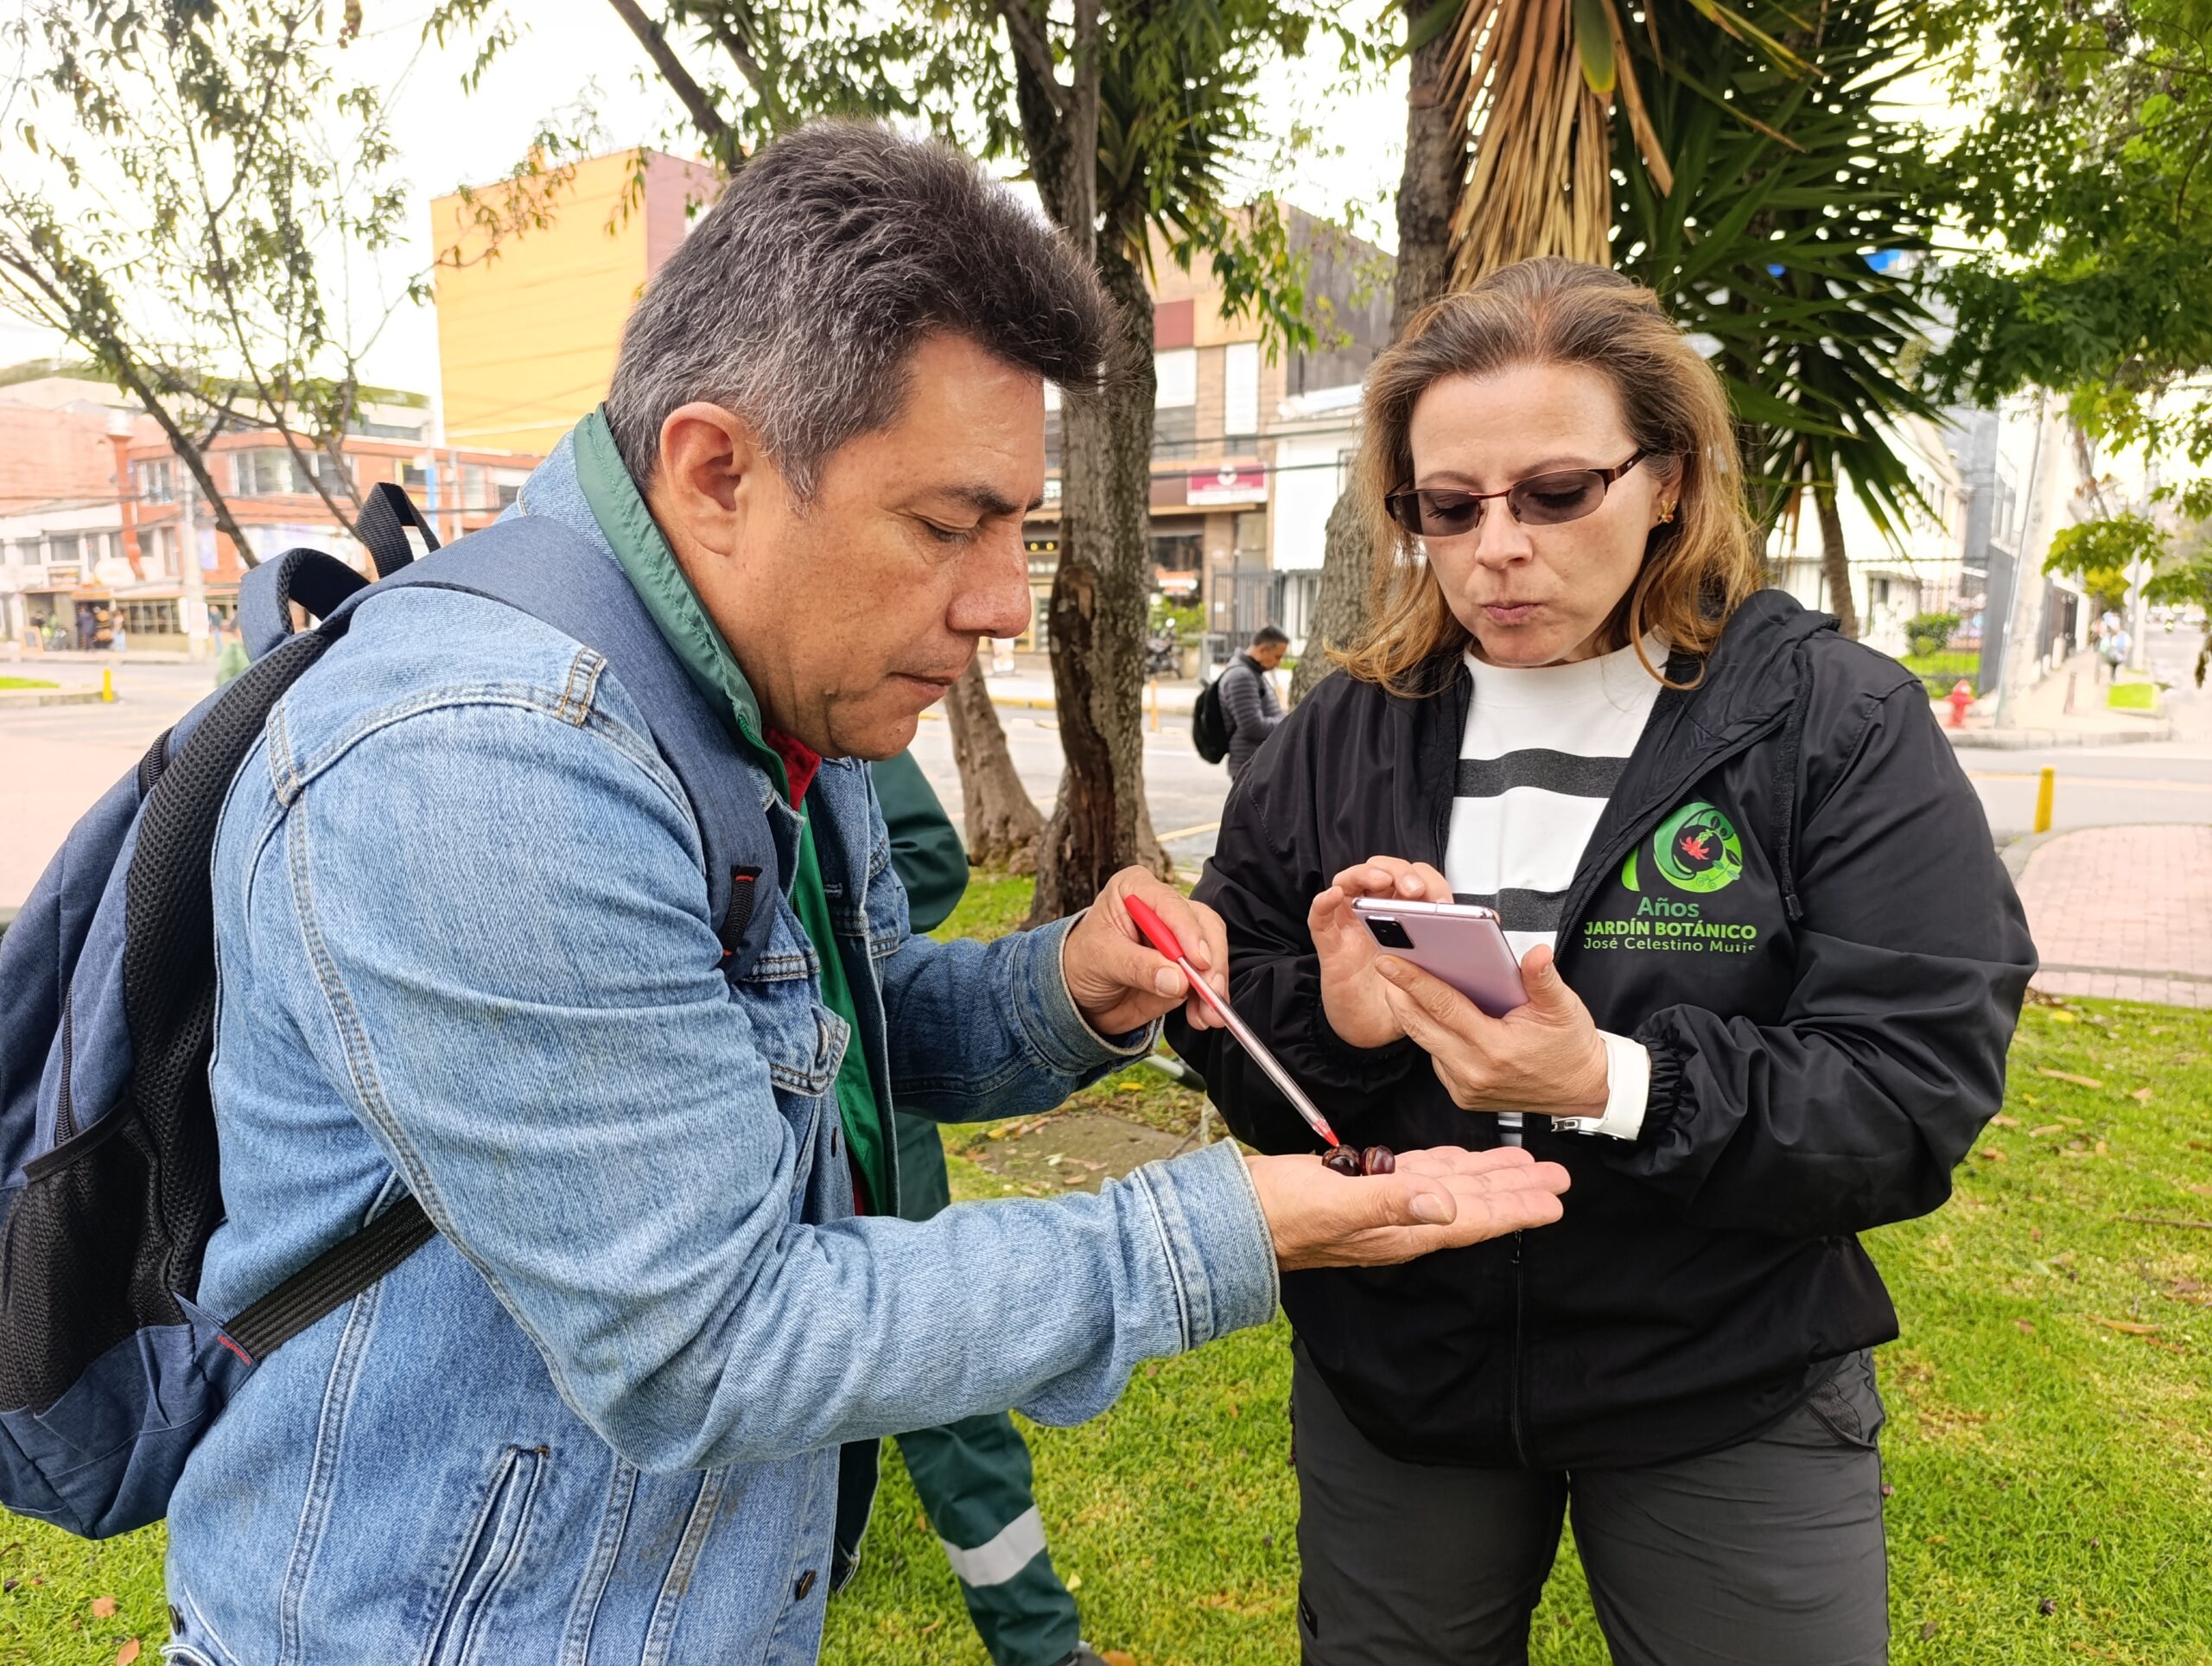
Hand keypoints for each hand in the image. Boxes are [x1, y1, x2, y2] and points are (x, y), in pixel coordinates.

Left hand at [1061, 868, 1232, 1036]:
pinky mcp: (1188, 965)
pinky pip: (1208, 979)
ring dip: (1214, 986)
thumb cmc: (1083, 961)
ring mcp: (1180, 936)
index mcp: (1136, 889)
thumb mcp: (1101, 960)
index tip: (1198, 961)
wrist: (1082, 992)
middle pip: (1203, 925)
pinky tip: (1202, 1017)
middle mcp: (1164, 907)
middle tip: (1208, 992)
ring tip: (1207, 1016)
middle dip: (1209, 962)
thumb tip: (1178, 980)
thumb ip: (1138, 967)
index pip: (1171, 903)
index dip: (1188, 931)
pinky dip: (1210, 999)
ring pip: (1213, 951)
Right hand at [1247, 1145, 1569, 1269]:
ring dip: (1490, 1176)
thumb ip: (1391, 1204)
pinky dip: (1449, 1165)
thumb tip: (1447, 1206)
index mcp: (1400, 1229)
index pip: (1472, 1220)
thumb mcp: (1336, 1206)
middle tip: (1559, 1178)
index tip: (1553, 1201)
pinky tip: (1463, 1161)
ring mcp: (1383, 1203)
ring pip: (1452, 1187)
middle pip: (1473, 1203)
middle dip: (1516, 1189)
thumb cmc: (1279, 1213)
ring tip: (1527, 1166)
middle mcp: (1400, 1219)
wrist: (1233, 1215)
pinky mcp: (1364, 1185)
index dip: (1515, 1209)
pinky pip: (1421, 1175)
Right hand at [1307, 857, 1452, 1048]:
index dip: (1429, 882)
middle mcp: (1375, 914)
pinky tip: (1334, 896)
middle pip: (1383, 871)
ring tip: (1382, 882)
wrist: (1373, 1032)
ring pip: (1349, 881)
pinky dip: (1323, 902)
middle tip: (1415, 890)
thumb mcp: (1432, 975)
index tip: (1443, 900)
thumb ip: (1447, 954)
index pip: (1415, 881)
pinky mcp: (1330, 945)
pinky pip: (1319, 917)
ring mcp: (1350, 926)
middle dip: (1400, 873)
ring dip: (1366, 875)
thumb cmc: (1401, 999)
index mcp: (1405, 916)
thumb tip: (1478, 934)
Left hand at [1376, 943, 1609, 1113]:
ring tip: (1401, 984)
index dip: (1413, 982)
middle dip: (1398, 994)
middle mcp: (1474, 1072)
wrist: (1583, 1089)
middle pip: (1421, 1027)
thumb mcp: (1565, 1007)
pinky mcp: (1463, 1095)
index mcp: (1496, 1049)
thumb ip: (1544, 979)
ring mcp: (1465, 1087)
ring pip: (1425, 1043)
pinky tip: (1429, 1013)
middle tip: (1385, 966)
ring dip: (1411, 1014)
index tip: (1389, 961)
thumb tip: (1536, 953)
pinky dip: (1430, 1034)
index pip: (1444, 1007)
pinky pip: (1436, 1058)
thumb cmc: (1571, 1047)